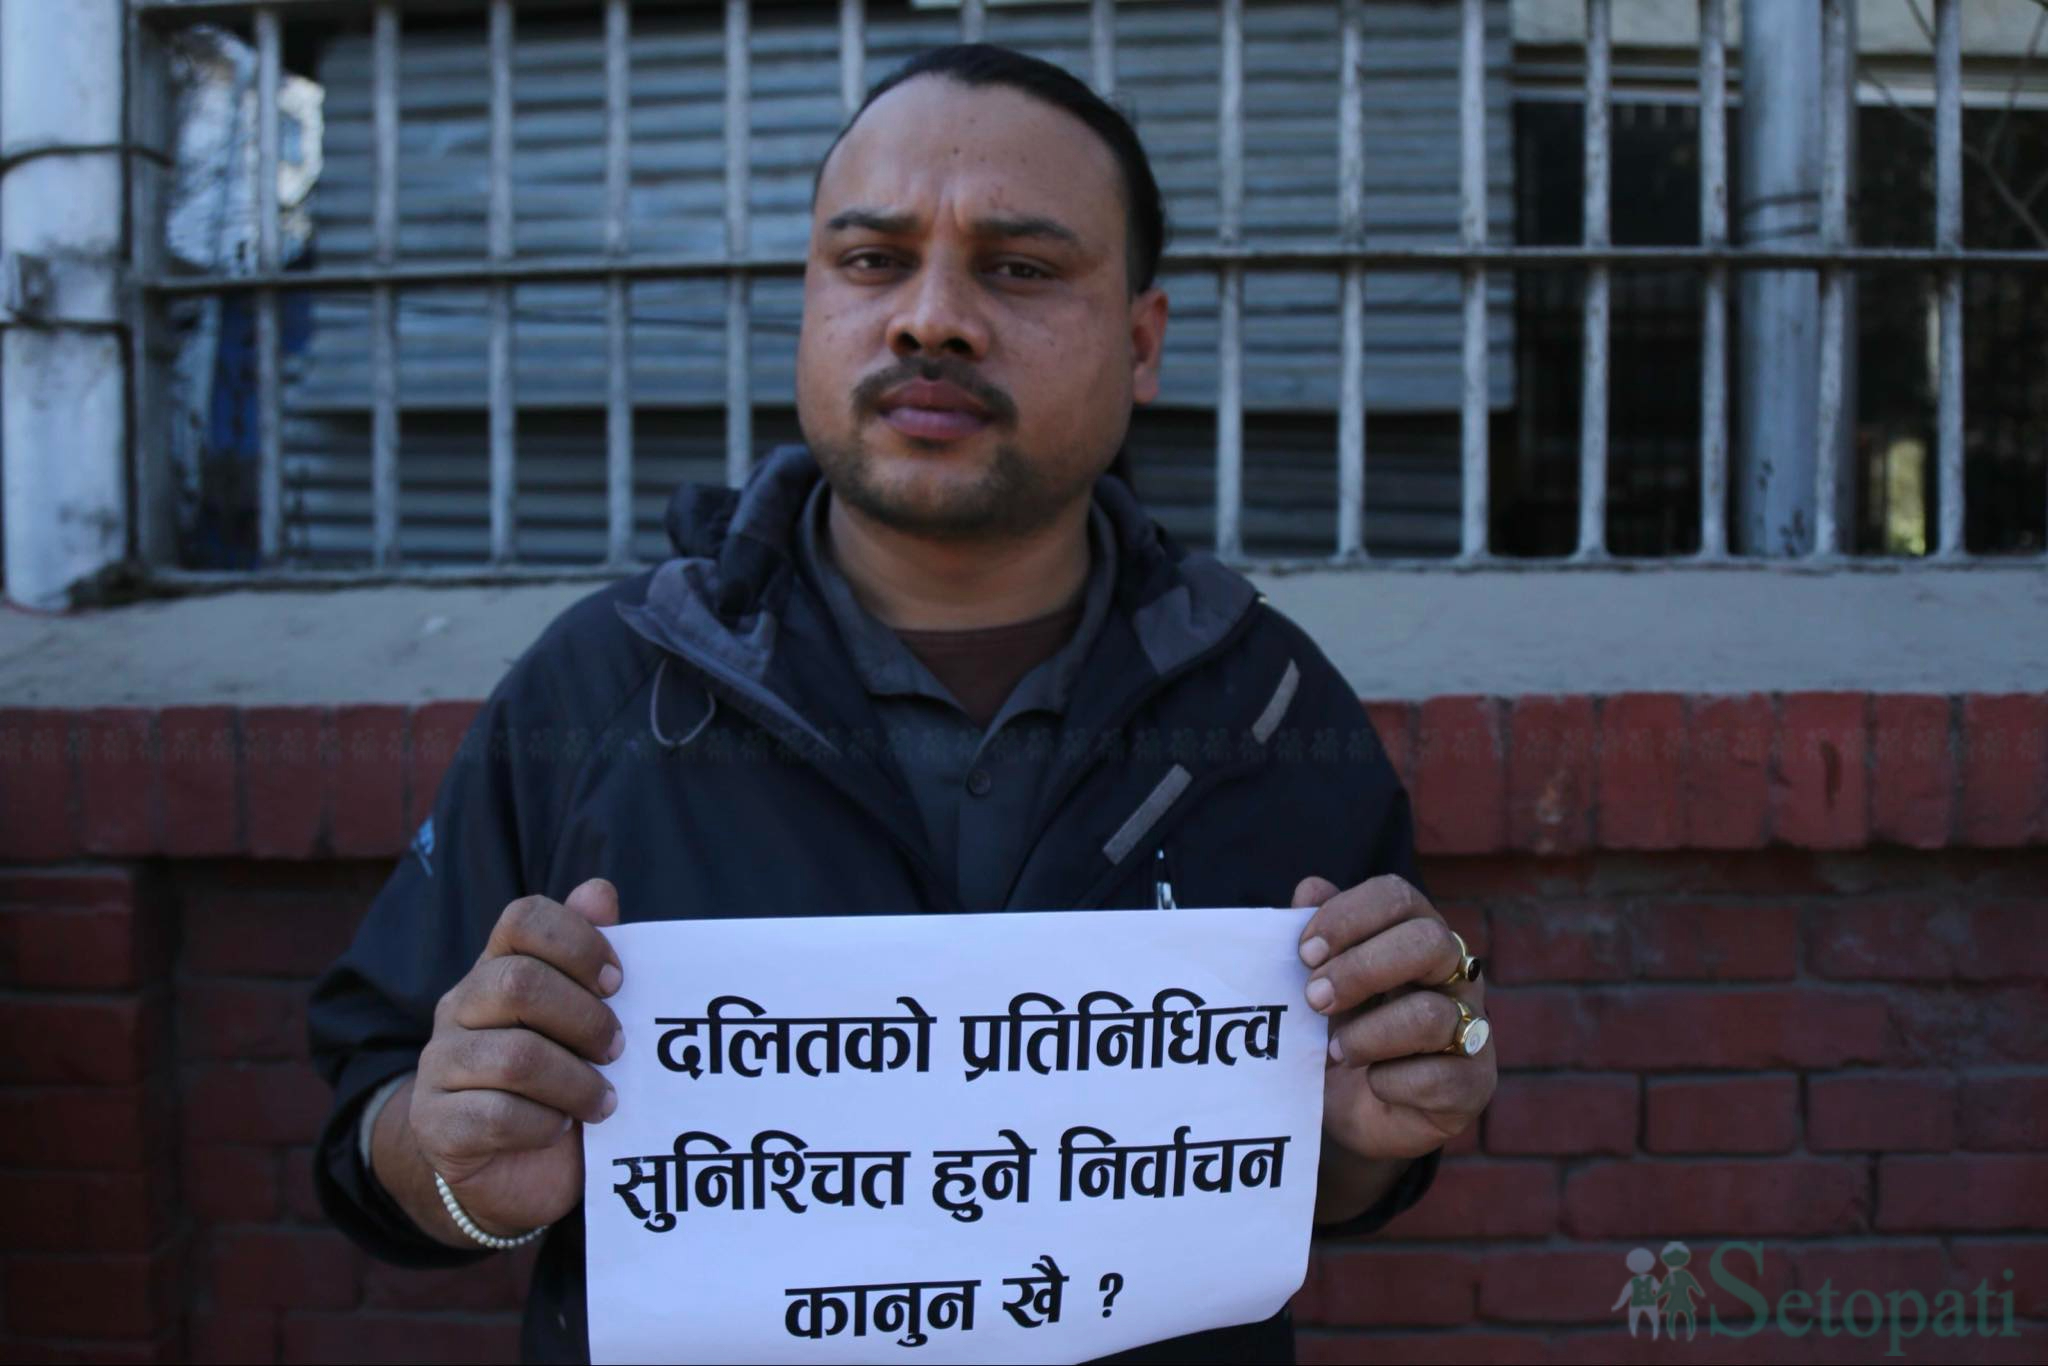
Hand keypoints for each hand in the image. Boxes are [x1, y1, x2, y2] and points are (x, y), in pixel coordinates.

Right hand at [408, 878, 623, 1235]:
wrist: (512, 1168)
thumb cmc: (559, 1080)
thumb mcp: (582, 1020)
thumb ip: (589, 958)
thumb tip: (598, 892)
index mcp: (498, 968)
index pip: (523, 919)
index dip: (577, 941)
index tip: (617, 982)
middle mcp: (461, 1006)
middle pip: (518, 984)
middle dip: (585, 1019)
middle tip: (618, 1050)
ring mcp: (440, 1065)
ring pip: (514, 1057)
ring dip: (576, 1083)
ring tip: (605, 1102)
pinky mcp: (436, 1124)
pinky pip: (495, 1116)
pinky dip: (543, 1125)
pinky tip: (560, 1128)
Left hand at [1293, 874, 1495, 1162]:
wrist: (1358, 1111)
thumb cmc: (1344, 1029)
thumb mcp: (1321, 982)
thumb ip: (1317, 936)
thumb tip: (1310, 889)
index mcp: (1416, 934)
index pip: (1397, 897)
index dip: (1348, 916)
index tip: (1305, 953)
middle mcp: (1455, 973)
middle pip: (1429, 942)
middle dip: (1361, 970)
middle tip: (1314, 999)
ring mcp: (1472, 1028)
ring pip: (1432, 1015)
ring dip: (1368, 1035)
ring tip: (1334, 1052)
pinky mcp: (1472, 1083)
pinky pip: (1438, 1077)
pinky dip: (1390, 1082)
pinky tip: (1371, 1084)